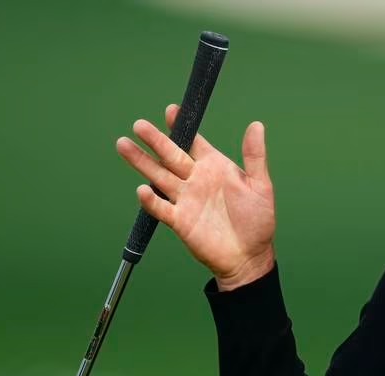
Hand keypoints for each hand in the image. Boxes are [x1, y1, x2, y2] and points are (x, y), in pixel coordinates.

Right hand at [116, 104, 275, 288]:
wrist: (250, 256)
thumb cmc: (257, 221)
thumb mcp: (260, 185)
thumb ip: (255, 156)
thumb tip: (257, 124)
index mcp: (214, 167)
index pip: (193, 142)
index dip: (182, 126)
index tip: (171, 110)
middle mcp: (195, 179)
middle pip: (170, 155)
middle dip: (155, 140)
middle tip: (139, 125)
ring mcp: (185, 199)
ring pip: (159, 176)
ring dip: (141, 162)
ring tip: (123, 144)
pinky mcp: (179, 221)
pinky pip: (161, 208)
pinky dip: (151, 200)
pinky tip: (142, 189)